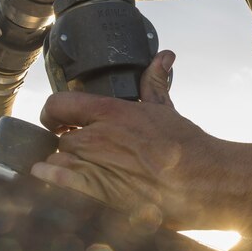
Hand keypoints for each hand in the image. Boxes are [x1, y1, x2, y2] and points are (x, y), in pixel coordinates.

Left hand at [30, 51, 216, 231]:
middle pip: (60, 138)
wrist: (201, 180)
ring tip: (76, 171)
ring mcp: (93, 165)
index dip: (54, 112)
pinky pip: (57, 183)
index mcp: (110, 112)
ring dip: (62, 166)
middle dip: (67, 145)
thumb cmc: (187, 146)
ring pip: (55, 162)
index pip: (59, 104)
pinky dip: (50, 180)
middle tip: (79, 151)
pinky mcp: (96, 192)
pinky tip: (50, 180)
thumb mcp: (165, 109)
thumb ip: (154, 83)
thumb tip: (164, 58)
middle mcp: (96, 137)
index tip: (58, 120)